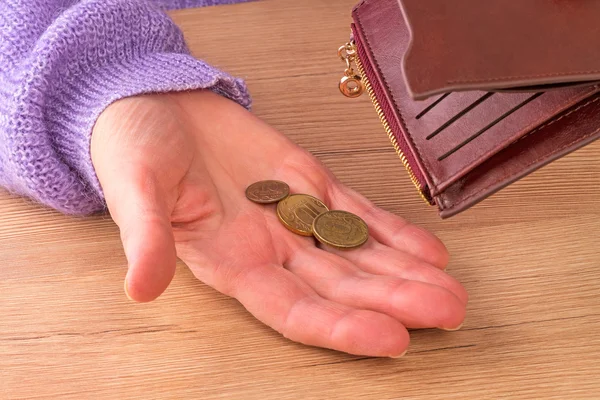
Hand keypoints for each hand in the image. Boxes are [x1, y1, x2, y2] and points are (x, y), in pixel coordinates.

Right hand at [91, 90, 466, 356]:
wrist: (156, 107)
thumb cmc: (137, 149)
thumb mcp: (135, 191)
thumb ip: (147, 238)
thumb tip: (141, 287)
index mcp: (228, 262)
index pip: (291, 308)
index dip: (339, 326)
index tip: (390, 338)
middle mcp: (268, 249)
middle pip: (339, 285)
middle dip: (393, 300)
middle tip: (447, 312)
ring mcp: (293, 216)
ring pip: (356, 253)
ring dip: (403, 272)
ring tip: (450, 290)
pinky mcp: (308, 182)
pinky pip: (355, 212)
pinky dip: (391, 231)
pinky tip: (426, 250)